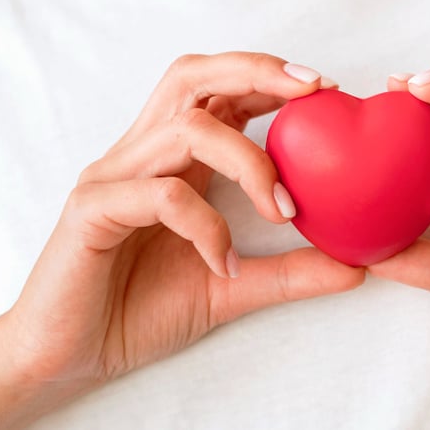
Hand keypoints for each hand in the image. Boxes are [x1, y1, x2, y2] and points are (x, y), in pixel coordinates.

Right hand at [0, 52, 362, 426]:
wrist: (72, 357)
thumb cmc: (142, 309)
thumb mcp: (233, 288)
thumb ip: (291, 273)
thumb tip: (357, 265)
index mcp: (173, 160)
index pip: (219, 92)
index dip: (269, 78)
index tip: (326, 90)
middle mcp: (142, 156)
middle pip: (192, 78)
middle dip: (256, 72)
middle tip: (313, 92)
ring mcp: (113, 178)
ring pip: (186, 130)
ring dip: (249, 162)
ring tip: (283, 209)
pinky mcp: (92, 211)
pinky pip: (160, 195)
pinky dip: (206, 225)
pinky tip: (224, 263)